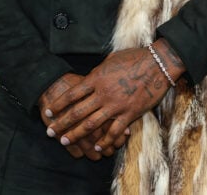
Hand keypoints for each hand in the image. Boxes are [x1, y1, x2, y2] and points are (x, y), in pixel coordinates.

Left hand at [43, 42, 182, 155]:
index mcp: (97, 78)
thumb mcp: (111, 60)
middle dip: (61, 123)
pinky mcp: (129, 114)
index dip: (58, 104)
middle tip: (50, 132)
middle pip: (77, 112)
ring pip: (91, 124)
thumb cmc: (135, 58)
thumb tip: (89, 76)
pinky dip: (104, 141)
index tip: (48, 112)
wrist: (158, 64)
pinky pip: (114, 131)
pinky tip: (96, 148)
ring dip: (76, 134)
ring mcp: (116, 105)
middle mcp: (103, 93)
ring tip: (65, 141)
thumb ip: (98, 72)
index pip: (72, 94)